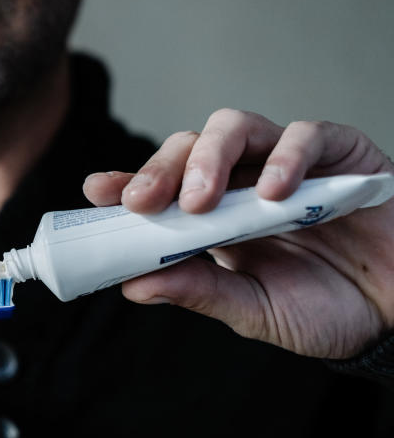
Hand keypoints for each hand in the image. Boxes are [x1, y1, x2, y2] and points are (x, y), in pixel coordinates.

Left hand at [83, 108, 393, 358]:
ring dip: (210, 157)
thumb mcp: (253, 309)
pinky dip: (288, 156)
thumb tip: (133, 285)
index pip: (162, 188)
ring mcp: (289, 164)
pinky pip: (308, 135)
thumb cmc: (326, 310)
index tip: (98, 192)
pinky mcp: (339, 154)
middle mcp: (244, 183)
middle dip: (160, 169)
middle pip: (189, 146)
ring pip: (237, 128)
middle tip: (144, 202)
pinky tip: (276, 191)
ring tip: (201, 201)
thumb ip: (201, 291)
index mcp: (214, 219)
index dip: (128, 183)